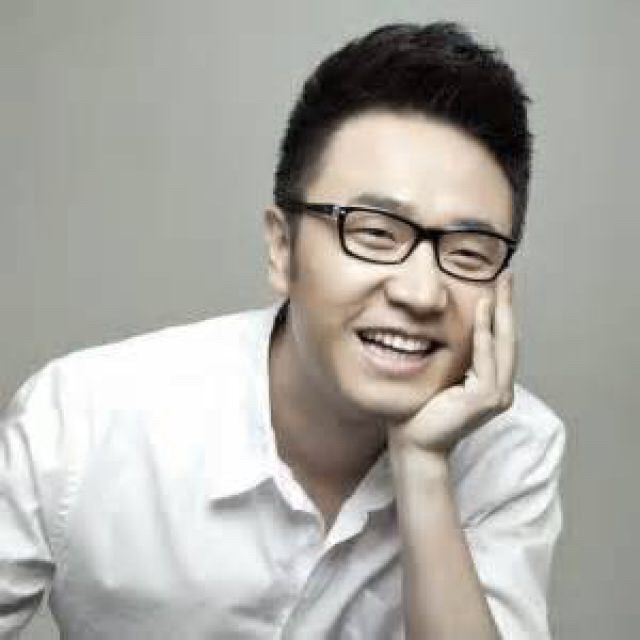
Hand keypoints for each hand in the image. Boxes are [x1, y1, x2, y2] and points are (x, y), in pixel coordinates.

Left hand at [388, 272, 516, 459]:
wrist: (415, 443)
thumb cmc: (421, 412)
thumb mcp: (441, 377)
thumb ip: (454, 358)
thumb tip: (447, 330)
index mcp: (491, 383)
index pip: (500, 341)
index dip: (502, 312)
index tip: (499, 285)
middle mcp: (500, 389)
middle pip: (509, 338)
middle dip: (508, 305)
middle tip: (508, 276)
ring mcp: (496, 395)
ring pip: (503, 345)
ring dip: (500, 313)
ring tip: (497, 286)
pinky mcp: (485, 399)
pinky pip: (486, 359)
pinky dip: (485, 334)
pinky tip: (482, 311)